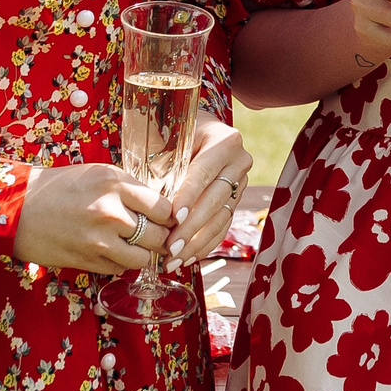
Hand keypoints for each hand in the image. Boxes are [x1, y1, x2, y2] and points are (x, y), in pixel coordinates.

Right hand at [12, 163, 176, 274]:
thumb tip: (163, 208)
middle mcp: (110, 211)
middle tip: (156, 236)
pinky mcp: (87, 261)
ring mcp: (99, 240)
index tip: (166, 219)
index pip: (164, 208)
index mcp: (115, 183)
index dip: (169, 216)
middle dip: (161, 238)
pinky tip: (111, 251)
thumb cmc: (60, 188)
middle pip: (159, 236)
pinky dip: (121, 263)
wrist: (18, 209)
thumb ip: (131, 189)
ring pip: (143, 258)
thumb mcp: (99, 175)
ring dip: (142, 254)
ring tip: (134, 245)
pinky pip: (120, 269)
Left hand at [162, 116, 250, 267]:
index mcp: (224, 140)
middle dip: (191, 227)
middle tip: (171, 247)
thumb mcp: (165, 138)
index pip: (204, 172)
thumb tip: (149, 200)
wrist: (192, 131)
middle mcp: (239, 161)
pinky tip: (188, 258)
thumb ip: (161, 162)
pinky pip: (223, 227)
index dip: (190, 195)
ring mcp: (240, 182)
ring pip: (221, 217)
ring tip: (174, 259)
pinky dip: (205, 245)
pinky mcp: (236, 200)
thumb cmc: (170, 132)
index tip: (174, 216)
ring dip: (196, 242)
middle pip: (215, 199)